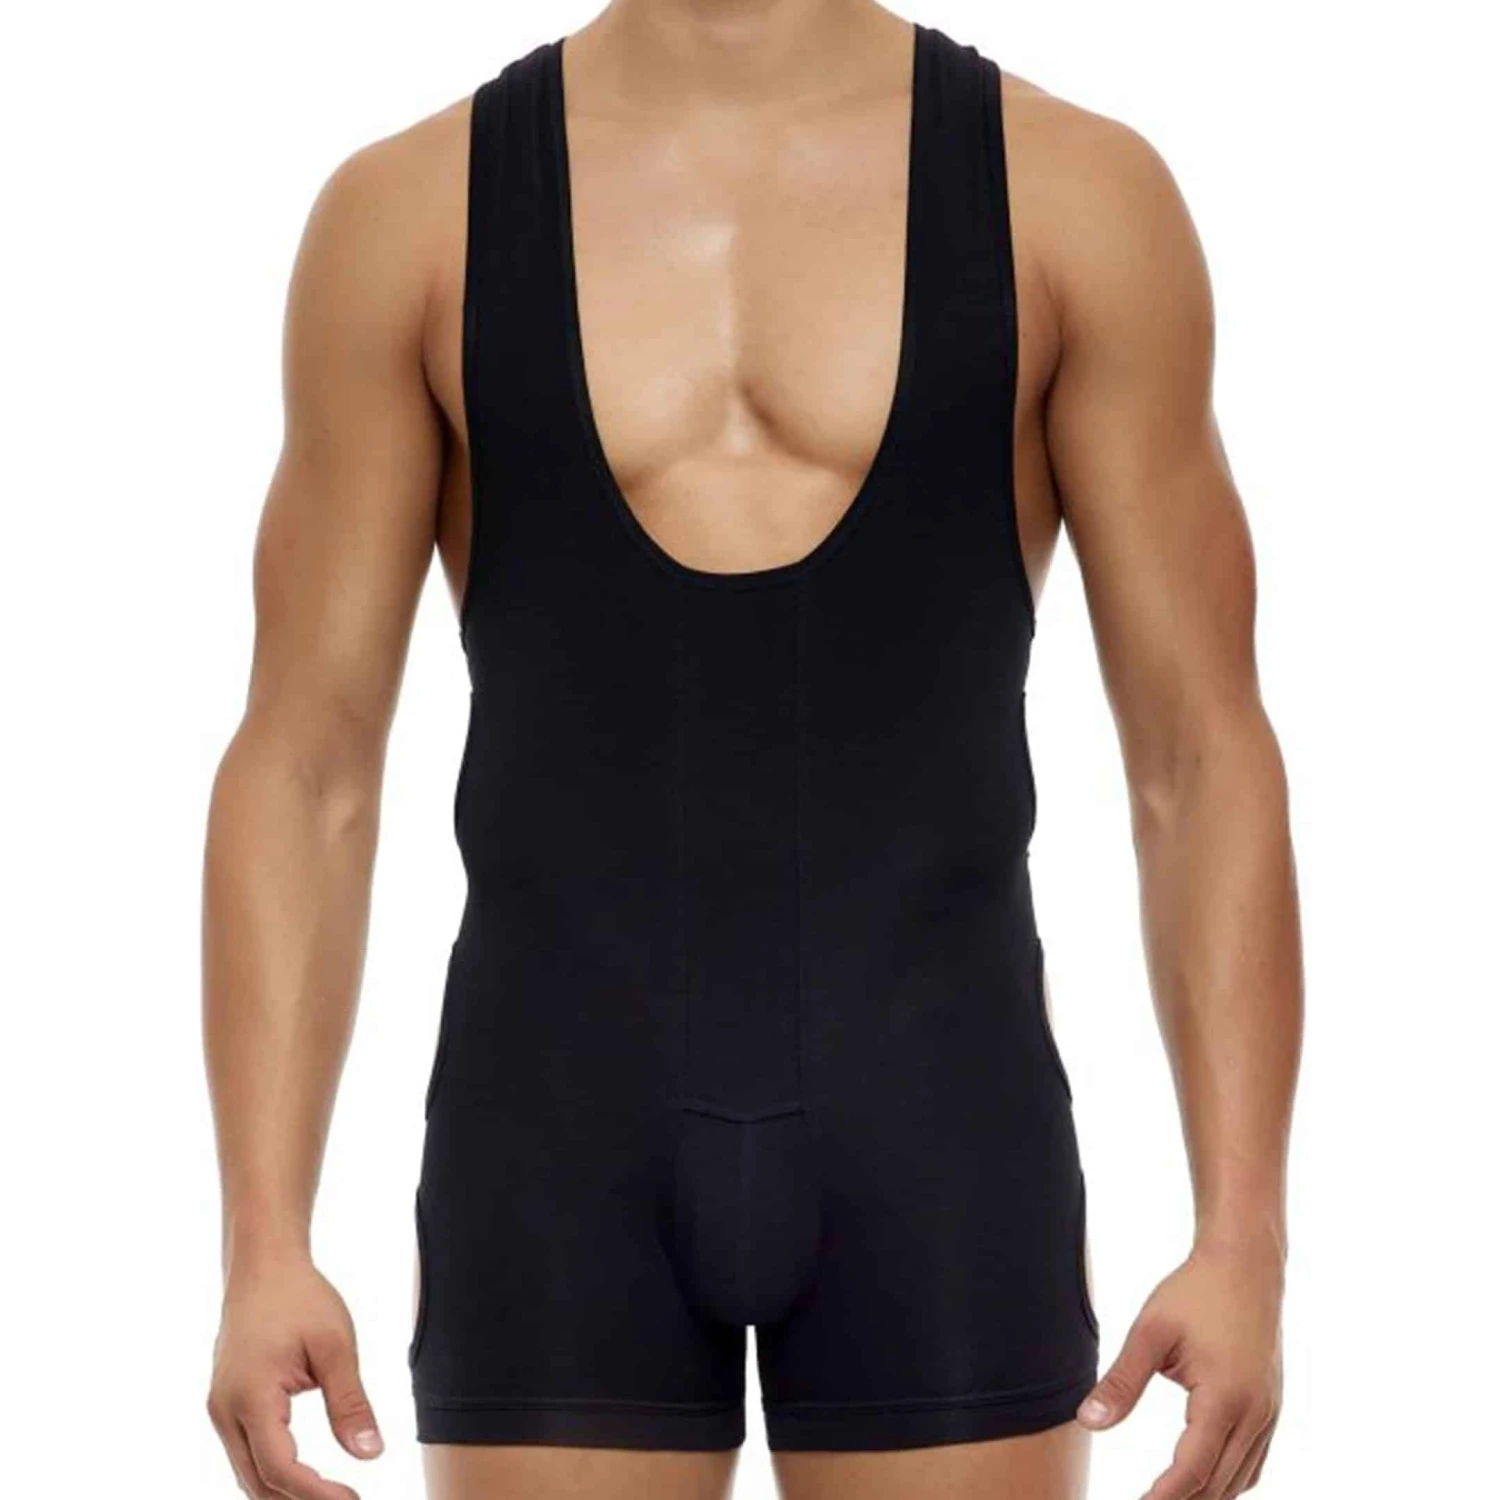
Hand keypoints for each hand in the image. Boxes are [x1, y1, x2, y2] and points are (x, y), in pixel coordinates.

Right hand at [208, 1252, 382, 1499]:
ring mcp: (222, 1411)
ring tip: (332, 1497)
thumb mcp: (335, 1344)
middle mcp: (225, 1411)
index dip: (315, 1494)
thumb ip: (350, 1402)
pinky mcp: (227, 1406)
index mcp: (250, 1397)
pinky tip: (305, 1482)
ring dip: (285, 1493)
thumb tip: (371, 1454)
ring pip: (249, 1474)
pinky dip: (274, 1475)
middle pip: (258, 1482)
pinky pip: (247, 1455)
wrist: (262, 1266)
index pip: (280, 1468)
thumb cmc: (300, 1297)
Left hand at [1077, 1240, 1283, 1499]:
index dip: (1162, 1498)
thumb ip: (1121, 1383)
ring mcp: (1269, 1413)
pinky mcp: (1272, 1406)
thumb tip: (1087, 1423)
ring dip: (1205, 1494)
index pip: (1191, 1471)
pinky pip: (1253, 1461)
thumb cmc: (1195, 1292)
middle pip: (1217, 1484)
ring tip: (1166, 1494)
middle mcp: (1255, 1414)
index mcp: (1224, 1399)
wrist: (1245, 1264)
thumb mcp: (1150, 1332)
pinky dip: (1228, 1479)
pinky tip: (1202, 1478)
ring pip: (1240, 1479)